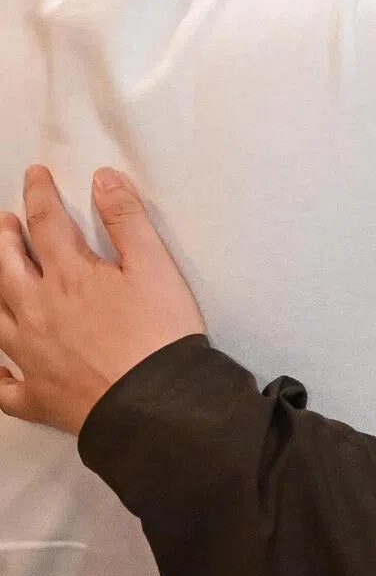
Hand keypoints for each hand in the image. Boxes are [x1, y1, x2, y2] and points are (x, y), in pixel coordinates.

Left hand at [0, 167, 204, 435]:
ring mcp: (30, 356)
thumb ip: (126, 219)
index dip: (39, 194)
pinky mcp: (34, 395)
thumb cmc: (159, 330)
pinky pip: (1, 385)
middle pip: (7, 266)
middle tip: (4, 221)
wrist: (154, 401)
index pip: (46, 223)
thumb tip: (102, 178)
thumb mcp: (155, 265)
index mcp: (69, 276)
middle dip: (4, 239)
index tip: (35, 174)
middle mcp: (38, 311)